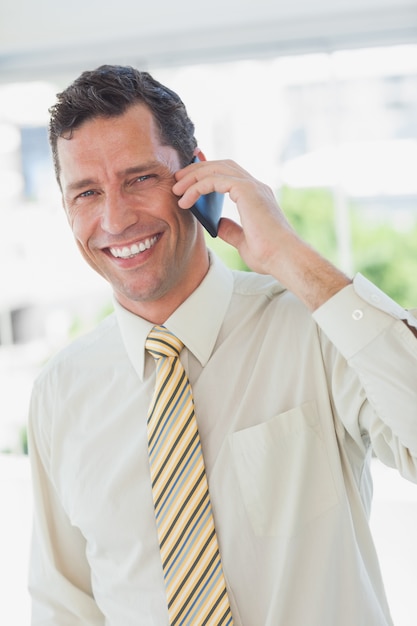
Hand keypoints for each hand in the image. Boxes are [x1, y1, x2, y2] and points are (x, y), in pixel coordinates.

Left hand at [173, 157, 350, 309]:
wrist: (283, 259)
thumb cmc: (269, 255)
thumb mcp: (243, 242)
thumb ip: (231, 230)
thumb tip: (217, 224)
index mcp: (257, 196)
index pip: (229, 174)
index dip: (209, 172)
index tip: (189, 180)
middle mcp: (256, 186)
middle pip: (221, 165)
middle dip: (197, 169)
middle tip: (178, 180)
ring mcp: (253, 186)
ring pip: (216, 169)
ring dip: (193, 176)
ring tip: (177, 188)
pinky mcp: (247, 191)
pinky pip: (214, 180)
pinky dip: (197, 187)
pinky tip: (186, 200)